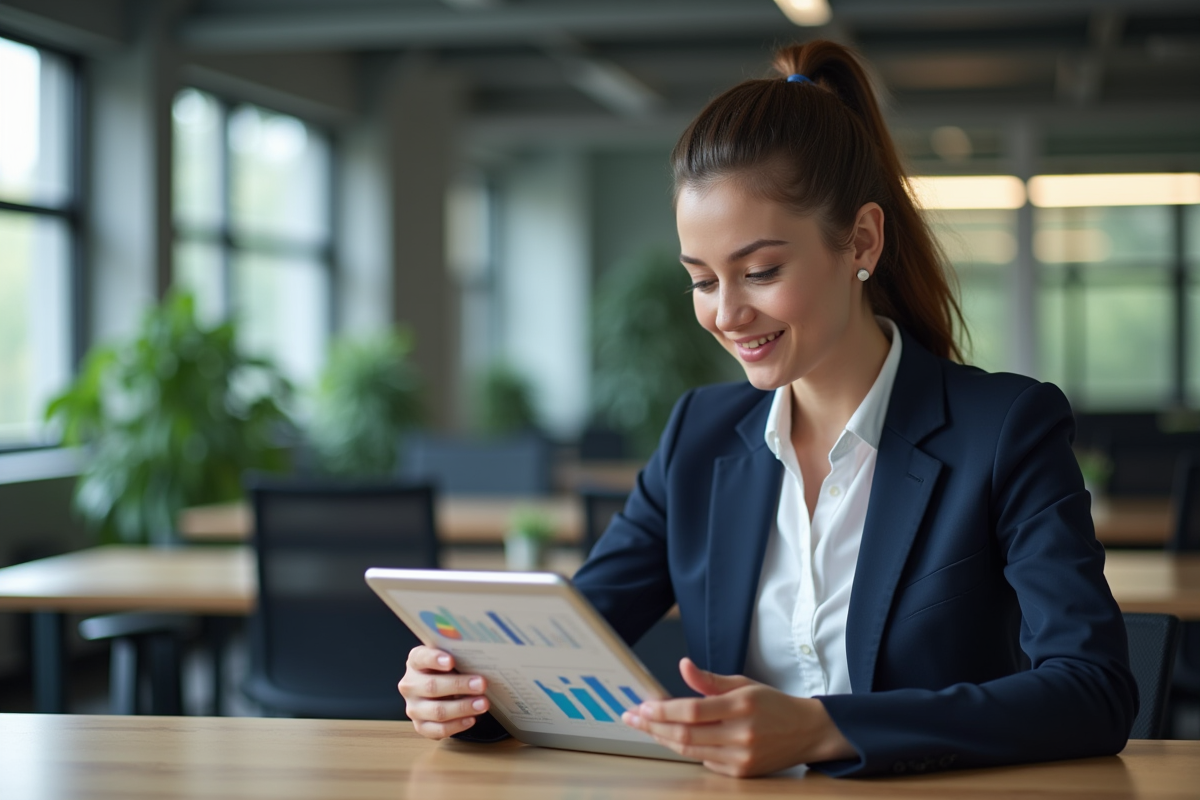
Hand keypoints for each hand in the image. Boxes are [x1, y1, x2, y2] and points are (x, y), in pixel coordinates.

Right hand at [398, 645, 489, 739]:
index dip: (435, 659)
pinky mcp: (421, 726)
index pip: (420, 658)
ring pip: (437, 711)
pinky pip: (438, 730)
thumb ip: (457, 653)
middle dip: (459, 685)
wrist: (442, 690)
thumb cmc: (448, 671)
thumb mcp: (450, 657)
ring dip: (462, 708)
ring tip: (483, 703)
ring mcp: (413, 708)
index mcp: (415, 662)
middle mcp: (410, 685)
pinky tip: (471, 719)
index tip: (451, 661)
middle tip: (481, 684)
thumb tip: (471, 651)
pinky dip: (457, 725)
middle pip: (432, 686)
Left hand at [622, 657, 854, 776]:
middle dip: (653, 725)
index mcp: (742, 706)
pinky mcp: (741, 773)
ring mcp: (741, 758)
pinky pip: (704, 761)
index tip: (642, 705)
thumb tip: (683, 666)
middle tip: (631, 717)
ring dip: (663, 738)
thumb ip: (709, 680)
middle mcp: (741, 734)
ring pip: (690, 750)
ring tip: (645, 726)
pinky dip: (686, 748)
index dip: (662, 709)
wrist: (807, 732)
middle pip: (685, 733)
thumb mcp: (743, 683)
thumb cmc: (772, 704)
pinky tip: (671, 737)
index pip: (692, 710)